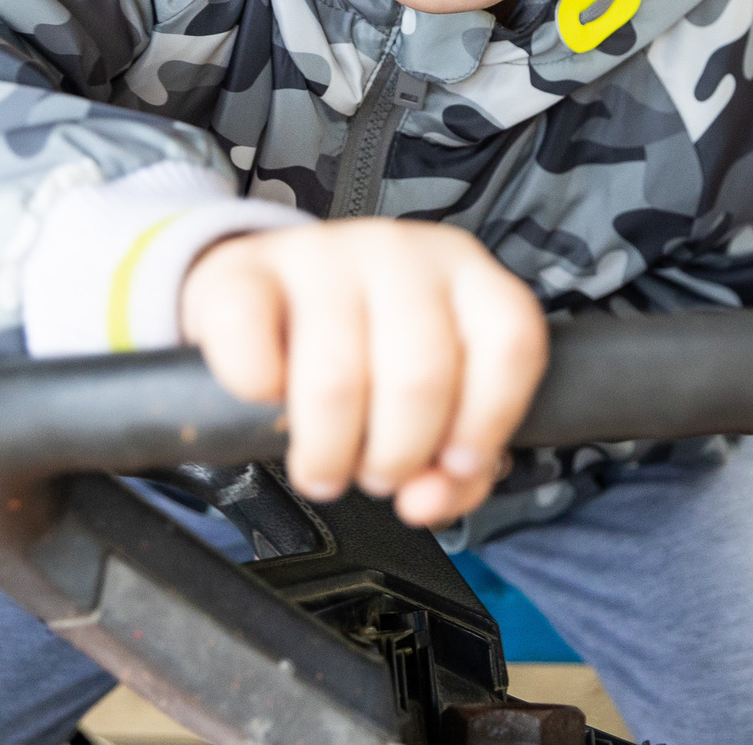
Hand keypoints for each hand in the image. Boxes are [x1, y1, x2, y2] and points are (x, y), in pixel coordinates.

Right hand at [179, 219, 548, 527]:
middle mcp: (400, 254)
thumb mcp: (432, 393)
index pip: (509, 344)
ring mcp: (320, 255)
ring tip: (324, 464)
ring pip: (336, 381)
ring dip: (328, 451)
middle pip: (421, 378)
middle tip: (376, 474)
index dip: (487, 424)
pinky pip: (252, 352)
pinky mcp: (244, 270)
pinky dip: (257, 395)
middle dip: (397, 457)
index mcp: (465, 274)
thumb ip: (454, 462)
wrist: (264, 289)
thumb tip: (425, 499)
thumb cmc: (363, 348)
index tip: (455, 465)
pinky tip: (267, 398)